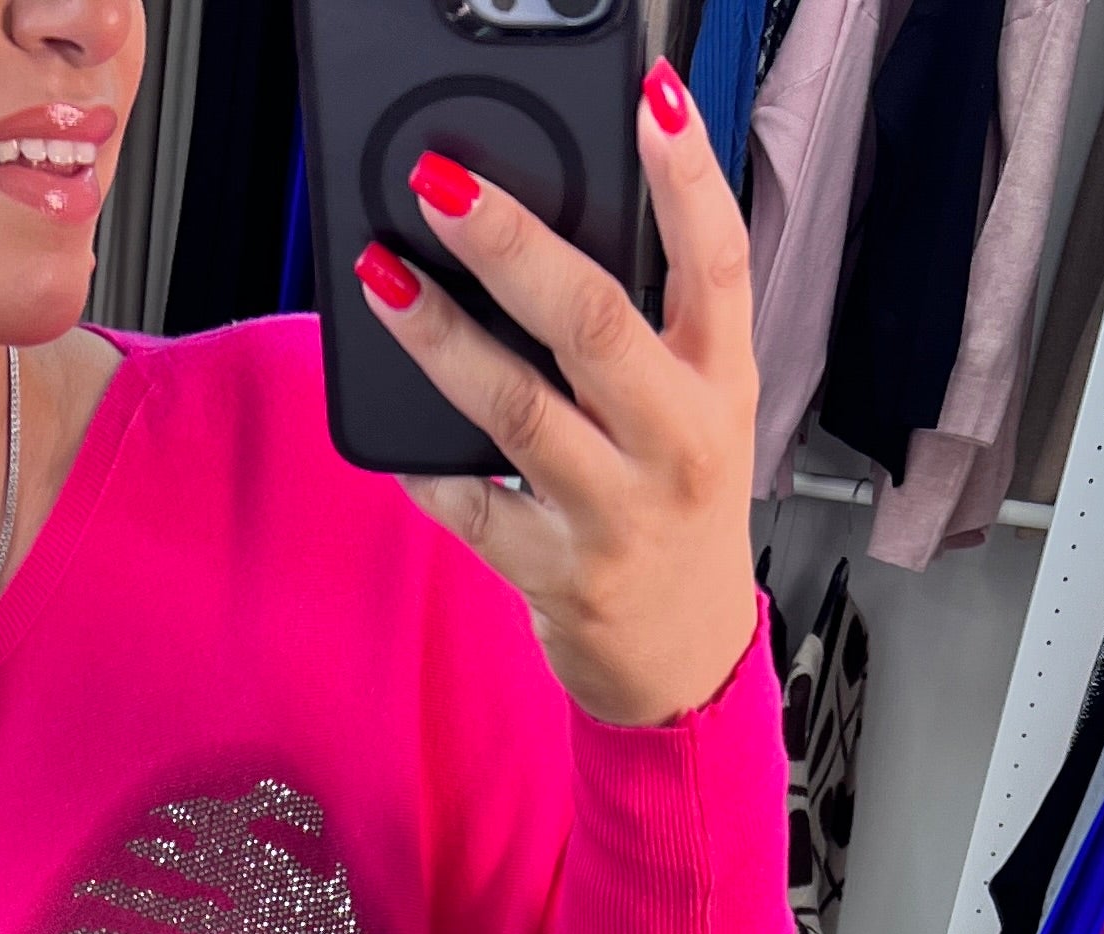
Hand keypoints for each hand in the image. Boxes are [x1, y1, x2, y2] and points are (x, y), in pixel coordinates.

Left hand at [358, 62, 759, 728]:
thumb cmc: (678, 512)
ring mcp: (619, 516)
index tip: (650, 101)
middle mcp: (679, 444)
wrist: (685, 662)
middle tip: (444, 186)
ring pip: (520, 413)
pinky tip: (391, 433)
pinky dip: (427, 468)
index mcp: (720, 383)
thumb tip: (547, 231)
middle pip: (595, 324)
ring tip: (383, 279)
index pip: (718, 262)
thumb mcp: (697, 410)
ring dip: (442, 340)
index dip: (688, 178)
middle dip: (514, 246)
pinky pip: (476, 511)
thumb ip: (648, 329)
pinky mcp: (563, 578)